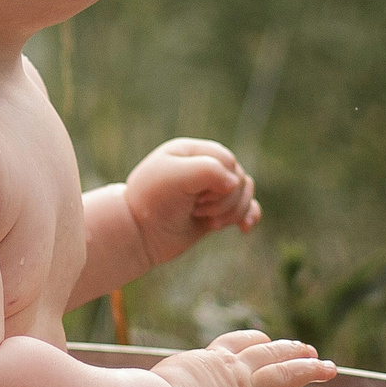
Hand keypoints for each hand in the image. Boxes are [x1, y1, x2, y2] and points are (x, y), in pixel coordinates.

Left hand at [124, 137, 258, 264]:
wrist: (137, 235)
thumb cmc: (151, 202)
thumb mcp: (174, 177)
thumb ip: (208, 171)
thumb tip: (237, 183)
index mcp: (193, 151)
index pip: (228, 161)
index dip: (220, 181)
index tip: (196, 196)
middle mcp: (204, 168)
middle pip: (240, 179)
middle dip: (224, 201)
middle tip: (196, 209)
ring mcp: (211, 191)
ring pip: (244, 195)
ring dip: (232, 212)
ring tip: (208, 221)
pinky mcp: (215, 212)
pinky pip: (245, 209)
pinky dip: (248, 217)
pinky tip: (244, 228)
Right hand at [154, 329, 334, 386]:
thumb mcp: (154, 379)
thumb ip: (161, 383)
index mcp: (208, 360)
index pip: (235, 343)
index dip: (252, 340)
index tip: (264, 338)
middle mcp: (231, 371)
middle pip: (267, 354)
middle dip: (289, 350)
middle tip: (308, 349)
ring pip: (283, 375)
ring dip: (307, 370)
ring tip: (327, 367)